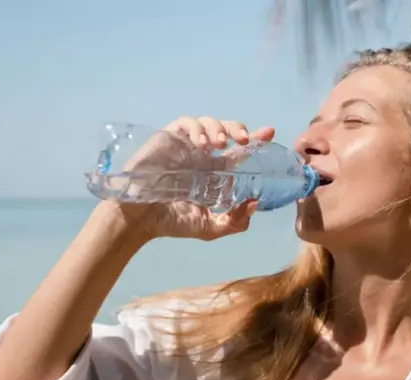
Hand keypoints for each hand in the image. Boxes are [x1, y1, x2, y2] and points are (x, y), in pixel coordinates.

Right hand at [103, 116, 275, 241]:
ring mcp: (184, 146)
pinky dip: (197, 128)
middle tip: (244, 140)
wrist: (140, 220)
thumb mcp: (210, 227)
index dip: (255, 139)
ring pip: (206, 122)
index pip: (238, 152)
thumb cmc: (172, 222)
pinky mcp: (167, 139)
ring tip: (221, 144)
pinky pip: (185, 123)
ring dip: (218, 128)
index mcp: (214, 172)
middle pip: (225, 130)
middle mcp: (201, 156)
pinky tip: (202, 144)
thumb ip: (235, 221)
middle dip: (238, 129)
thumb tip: (255, 203)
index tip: (270, 133)